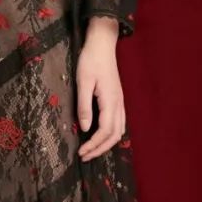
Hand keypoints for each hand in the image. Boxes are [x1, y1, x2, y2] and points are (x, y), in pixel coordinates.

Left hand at [76, 20, 125, 161]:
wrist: (103, 44)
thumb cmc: (91, 60)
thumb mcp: (83, 82)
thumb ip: (84, 105)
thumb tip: (84, 128)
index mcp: (110, 101)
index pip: (105, 131)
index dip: (94, 144)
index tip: (81, 152)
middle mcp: (119, 104)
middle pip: (114, 135)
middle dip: (100, 149)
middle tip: (84, 156)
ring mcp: (120, 102)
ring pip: (119, 130)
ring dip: (106, 143)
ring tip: (92, 150)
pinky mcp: (118, 99)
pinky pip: (119, 123)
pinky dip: (111, 135)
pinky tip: (100, 136)